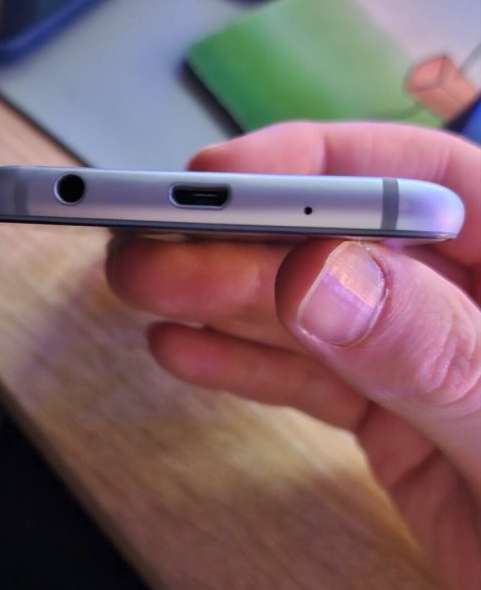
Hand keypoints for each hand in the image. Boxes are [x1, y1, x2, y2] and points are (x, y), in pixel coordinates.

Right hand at [107, 122, 480, 589]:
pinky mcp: (400, 424)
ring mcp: (434, 361)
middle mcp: (477, 299)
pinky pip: (314, 383)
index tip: (224, 177)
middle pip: (347, 245)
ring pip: (315, 312)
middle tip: (148, 247)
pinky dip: (247, 368)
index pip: (423, 180)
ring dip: (223, 300)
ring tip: (141, 288)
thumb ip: (436, 353)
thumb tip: (321, 278)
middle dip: (242, 243)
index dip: (318, 165)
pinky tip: (183, 350)